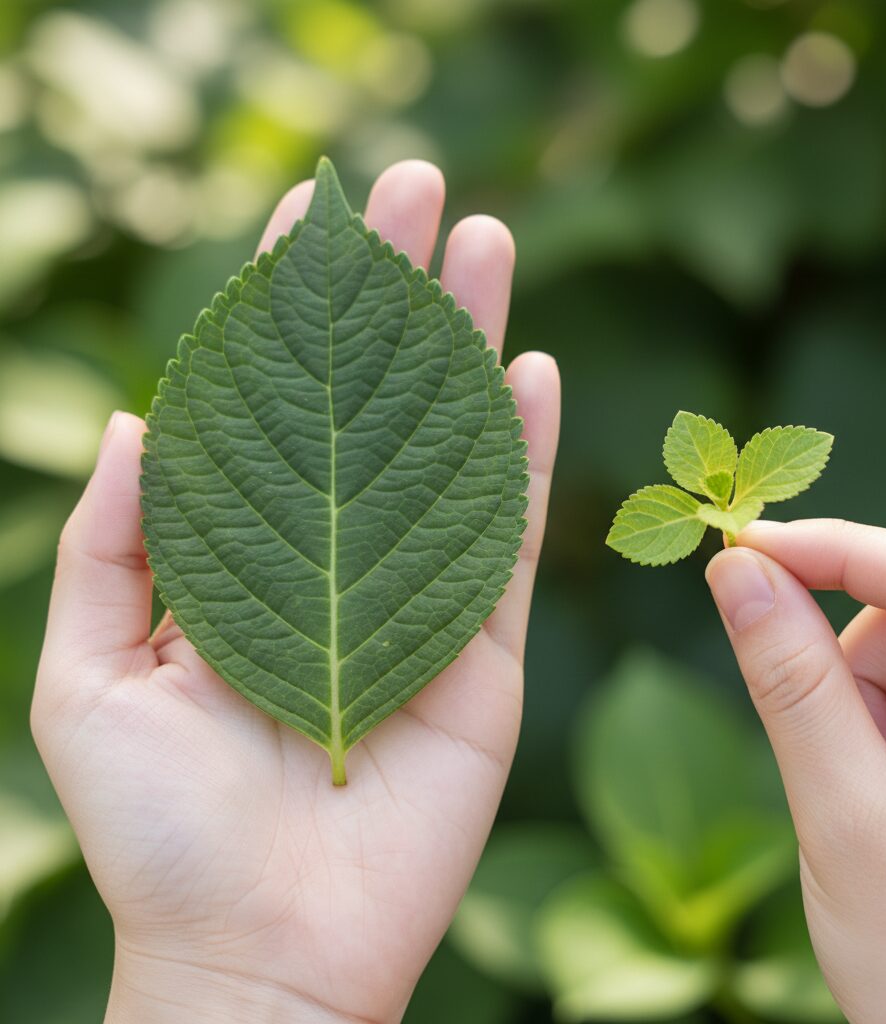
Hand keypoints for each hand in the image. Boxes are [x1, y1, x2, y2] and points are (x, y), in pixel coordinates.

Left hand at [32, 161, 560, 1023]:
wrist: (260, 949)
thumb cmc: (159, 831)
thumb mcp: (83, 680)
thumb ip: (106, 546)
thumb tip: (133, 418)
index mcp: (244, 554)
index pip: (271, 401)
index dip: (288, 306)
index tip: (312, 212)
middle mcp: (338, 556)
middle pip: (374, 400)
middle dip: (396, 293)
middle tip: (422, 187)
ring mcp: (418, 596)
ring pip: (451, 445)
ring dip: (468, 342)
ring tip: (484, 241)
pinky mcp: (482, 649)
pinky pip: (506, 535)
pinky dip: (523, 451)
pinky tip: (528, 368)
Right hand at [706, 519, 885, 1023]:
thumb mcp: (847, 819)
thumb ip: (790, 683)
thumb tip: (736, 572)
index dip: (841, 550)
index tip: (744, 547)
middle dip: (850, 666)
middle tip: (828, 755)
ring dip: (862, 707)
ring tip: (865, 802)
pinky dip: (878, 728)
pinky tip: (884, 797)